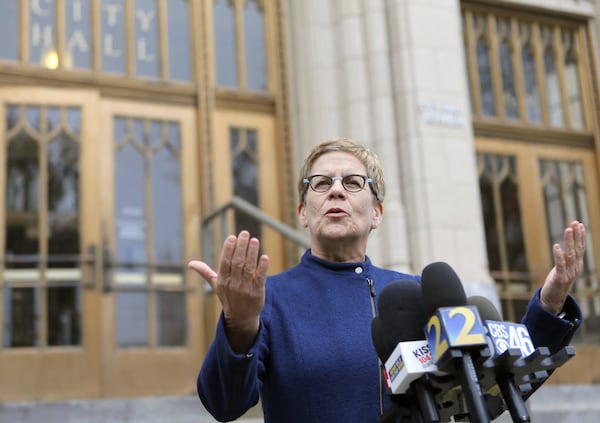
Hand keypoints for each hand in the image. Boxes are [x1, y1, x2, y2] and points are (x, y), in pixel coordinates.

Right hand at [188, 230, 269, 351]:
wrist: (241, 318)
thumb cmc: (228, 298)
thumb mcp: (216, 285)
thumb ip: (205, 272)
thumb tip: (190, 263)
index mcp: (223, 280)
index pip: (225, 262)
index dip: (229, 249)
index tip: (233, 237)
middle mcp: (234, 284)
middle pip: (237, 262)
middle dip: (241, 247)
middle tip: (245, 233)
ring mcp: (246, 288)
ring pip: (249, 268)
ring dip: (252, 253)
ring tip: (254, 240)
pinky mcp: (257, 292)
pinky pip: (260, 278)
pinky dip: (262, 267)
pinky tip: (265, 257)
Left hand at [540, 221, 585, 314]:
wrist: (554, 300)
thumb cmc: (557, 282)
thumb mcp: (564, 268)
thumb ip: (566, 258)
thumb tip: (566, 245)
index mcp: (577, 265)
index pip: (580, 248)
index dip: (580, 236)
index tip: (578, 224)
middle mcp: (575, 268)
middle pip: (577, 249)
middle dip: (576, 235)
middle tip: (575, 223)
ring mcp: (568, 273)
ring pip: (570, 255)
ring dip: (569, 242)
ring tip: (568, 230)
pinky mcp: (560, 278)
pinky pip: (560, 265)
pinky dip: (558, 255)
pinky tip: (556, 246)